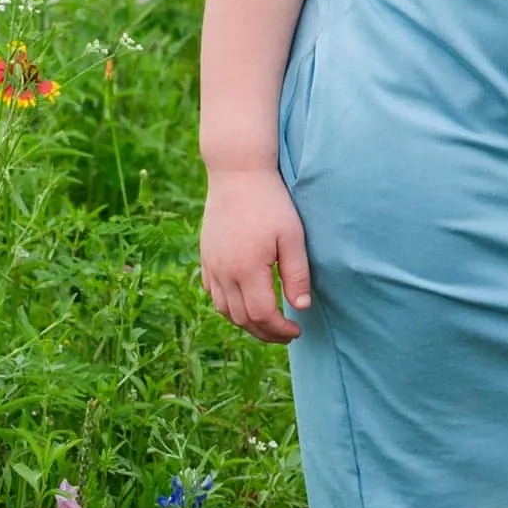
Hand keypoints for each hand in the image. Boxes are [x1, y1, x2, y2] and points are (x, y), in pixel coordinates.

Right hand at [197, 167, 311, 342]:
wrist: (237, 172)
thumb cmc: (270, 201)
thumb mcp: (292, 236)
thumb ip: (296, 274)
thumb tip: (301, 307)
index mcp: (246, 269)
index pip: (262, 315)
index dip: (280, 330)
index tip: (297, 331)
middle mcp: (224, 272)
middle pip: (241, 318)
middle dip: (265, 332)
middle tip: (286, 334)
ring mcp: (211, 265)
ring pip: (224, 310)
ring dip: (245, 322)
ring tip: (267, 323)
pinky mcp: (206, 256)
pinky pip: (213, 293)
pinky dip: (228, 306)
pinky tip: (244, 303)